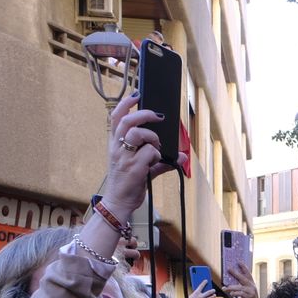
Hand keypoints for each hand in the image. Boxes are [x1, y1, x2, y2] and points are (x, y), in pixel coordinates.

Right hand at [99, 95, 187, 218]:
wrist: (119, 203)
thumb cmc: (128, 184)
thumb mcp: (143, 168)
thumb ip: (161, 161)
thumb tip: (181, 156)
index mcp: (115, 144)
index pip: (115, 117)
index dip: (125, 103)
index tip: (137, 94)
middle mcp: (117, 148)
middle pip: (127, 121)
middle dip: (145, 114)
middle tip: (158, 117)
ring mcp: (124, 157)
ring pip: (137, 133)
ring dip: (152, 137)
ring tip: (157, 147)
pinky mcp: (133, 167)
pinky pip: (149, 152)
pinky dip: (156, 155)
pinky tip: (155, 162)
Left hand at [224, 262, 259, 297]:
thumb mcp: (245, 292)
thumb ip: (240, 287)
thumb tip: (230, 283)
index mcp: (251, 284)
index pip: (248, 274)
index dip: (244, 267)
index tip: (239, 261)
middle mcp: (252, 286)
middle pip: (243, 278)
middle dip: (236, 273)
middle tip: (229, 269)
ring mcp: (252, 292)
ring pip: (240, 287)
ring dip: (232, 287)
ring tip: (225, 288)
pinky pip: (241, 294)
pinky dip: (236, 293)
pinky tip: (231, 294)